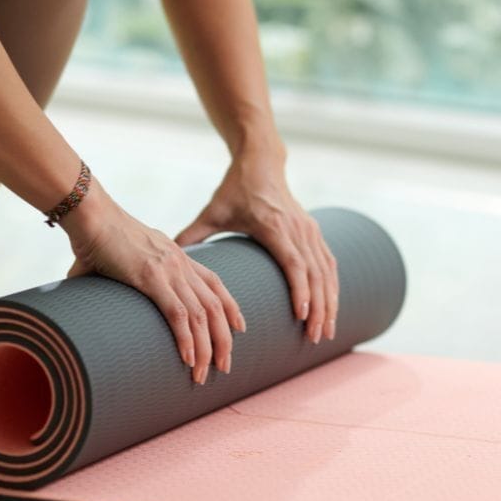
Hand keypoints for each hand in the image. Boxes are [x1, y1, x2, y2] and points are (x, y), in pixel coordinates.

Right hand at [62, 185, 245, 384]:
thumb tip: (83, 290)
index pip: (215, 283)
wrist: (89, 214)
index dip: (231, 307)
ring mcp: (168, 270)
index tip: (240, 328)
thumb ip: (115, 276)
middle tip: (224, 366)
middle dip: (223, 339)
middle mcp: (180, 262)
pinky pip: (177, 313)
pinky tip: (187, 358)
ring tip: (204, 373)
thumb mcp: (120, 256)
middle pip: (215, 305)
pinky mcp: (151, 277)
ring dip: (205, 348)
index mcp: (177, 255)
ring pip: (200, 315)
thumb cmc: (96, 235)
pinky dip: (186, 339)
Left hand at [175, 156, 337, 342]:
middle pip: (315, 273)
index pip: (293, 262)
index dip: (300, 289)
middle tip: (316, 337)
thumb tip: (168, 258)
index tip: (301, 315)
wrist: (262, 162)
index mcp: (273, 225)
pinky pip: (328, 263)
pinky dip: (332, 287)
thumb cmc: (235, 189)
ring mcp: (309, 229)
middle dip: (319, 307)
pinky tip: (332, 308)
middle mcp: (296, 228)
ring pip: (326, 271)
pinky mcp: (314, 231)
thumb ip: (192, 235)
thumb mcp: (213, 211)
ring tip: (326, 331)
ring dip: (330, 302)